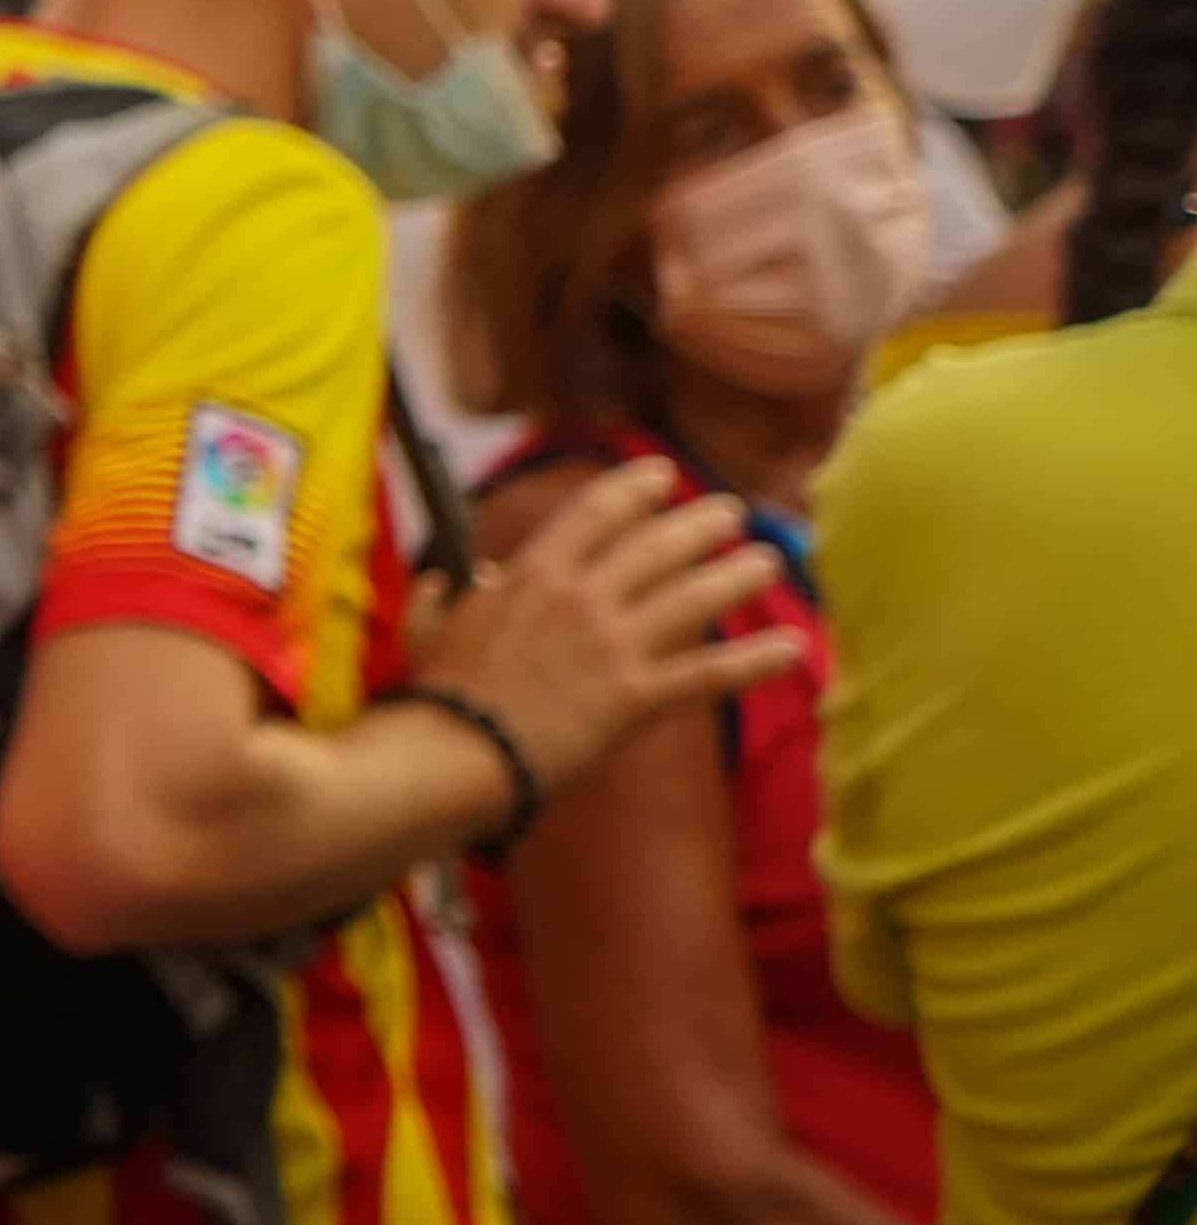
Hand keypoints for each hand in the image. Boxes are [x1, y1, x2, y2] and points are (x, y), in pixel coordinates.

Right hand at [409, 452, 796, 791]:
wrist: (457, 750)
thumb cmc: (438, 691)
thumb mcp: (431, 625)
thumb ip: (444, 596)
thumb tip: (451, 584)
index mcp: (532, 572)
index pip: (595, 511)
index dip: (634, 488)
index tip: (661, 474)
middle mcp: (581, 597)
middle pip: (656, 545)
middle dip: (699, 523)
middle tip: (730, 512)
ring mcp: (613, 646)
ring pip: (691, 598)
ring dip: (736, 576)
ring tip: (767, 560)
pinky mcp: (636, 698)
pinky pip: (709, 674)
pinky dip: (756, 660)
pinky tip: (794, 647)